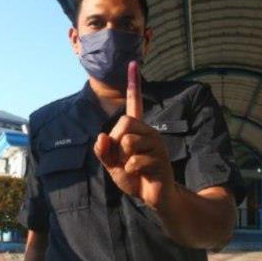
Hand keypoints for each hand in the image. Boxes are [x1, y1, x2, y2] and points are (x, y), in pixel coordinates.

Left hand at [93, 61, 175, 208]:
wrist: (153, 196)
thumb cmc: (133, 177)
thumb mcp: (112, 165)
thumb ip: (103, 151)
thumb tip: (101, 136)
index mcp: (136, 130)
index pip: (133, 103)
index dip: (133, 84)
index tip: (133, 63)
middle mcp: (148, 131)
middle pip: (124, 123)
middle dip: (117, 144)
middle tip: (124, 158)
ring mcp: (156, 143)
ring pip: (128, 142)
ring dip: (124, 160)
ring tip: (133, 167)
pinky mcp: (160, 157)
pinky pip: (134, 160)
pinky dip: (130, 171)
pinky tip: (141, 174)